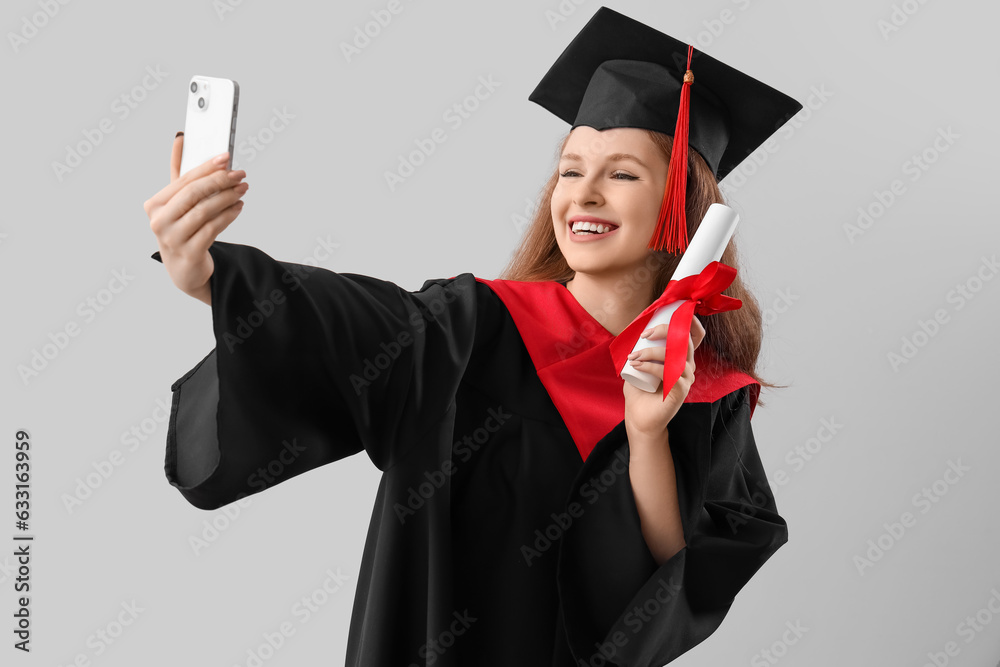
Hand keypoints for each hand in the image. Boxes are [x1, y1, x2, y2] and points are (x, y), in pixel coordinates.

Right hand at [142, 133, 248, 304]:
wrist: (184, 268)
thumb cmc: (182, 228)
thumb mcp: (178, 202)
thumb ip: (179, 171)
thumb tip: (180, 138)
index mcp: (154, 205)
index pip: (183, 180)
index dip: (206, 167)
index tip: (226, 158)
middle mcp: (159, 221)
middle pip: (194, 194)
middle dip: (220, 181)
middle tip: (240, 175)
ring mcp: (173, 239)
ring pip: (205, 211)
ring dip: (228, 197)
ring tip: (242, 190)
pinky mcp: (189, 253)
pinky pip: (213, 229)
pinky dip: (228, 215)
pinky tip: (238, 207)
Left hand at [622, 315, 705, 437]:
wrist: (639, 418)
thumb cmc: (640, 390)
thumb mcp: (639, 363)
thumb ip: (641, 347)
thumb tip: (635, 329)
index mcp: (681, 357)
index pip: (694, 334)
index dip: (687, 320)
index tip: (666, 314)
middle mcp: (688, 366)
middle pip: (685, 339)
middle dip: (664, 331)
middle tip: (644, 335)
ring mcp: (686, 378)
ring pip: (676, 355)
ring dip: (652, 352)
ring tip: (634, 357)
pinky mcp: (681, 390)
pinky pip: (669, 372)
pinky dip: (651, 366)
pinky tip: (637, 366)